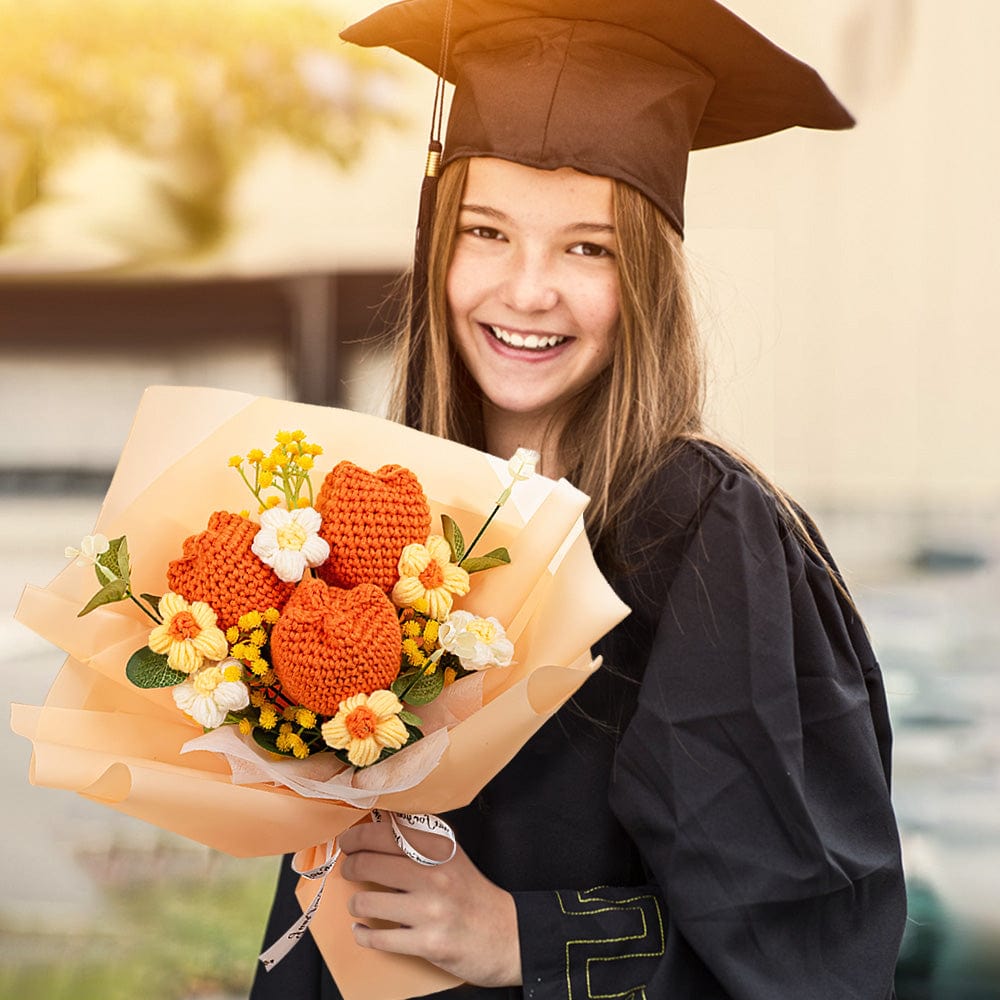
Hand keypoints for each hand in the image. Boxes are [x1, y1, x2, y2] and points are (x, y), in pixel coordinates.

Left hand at [338, 819, 521, 986]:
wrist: (505, 935)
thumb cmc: (472, 894)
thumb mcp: (452, 856)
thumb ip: (420, 840)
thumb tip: (378, 825)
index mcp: (440, 848)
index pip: (385, 831)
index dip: (358, 834)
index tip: (348, 839)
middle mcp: (435, 874)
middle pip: (369, 862)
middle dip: (351, 866)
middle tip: (350, 868)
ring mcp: (430, 910)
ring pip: (367, 901)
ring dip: (356, 903)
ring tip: (359, 903)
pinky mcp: (427, 942)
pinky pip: (378, 938)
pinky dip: (363, 934)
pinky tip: (362, 930)